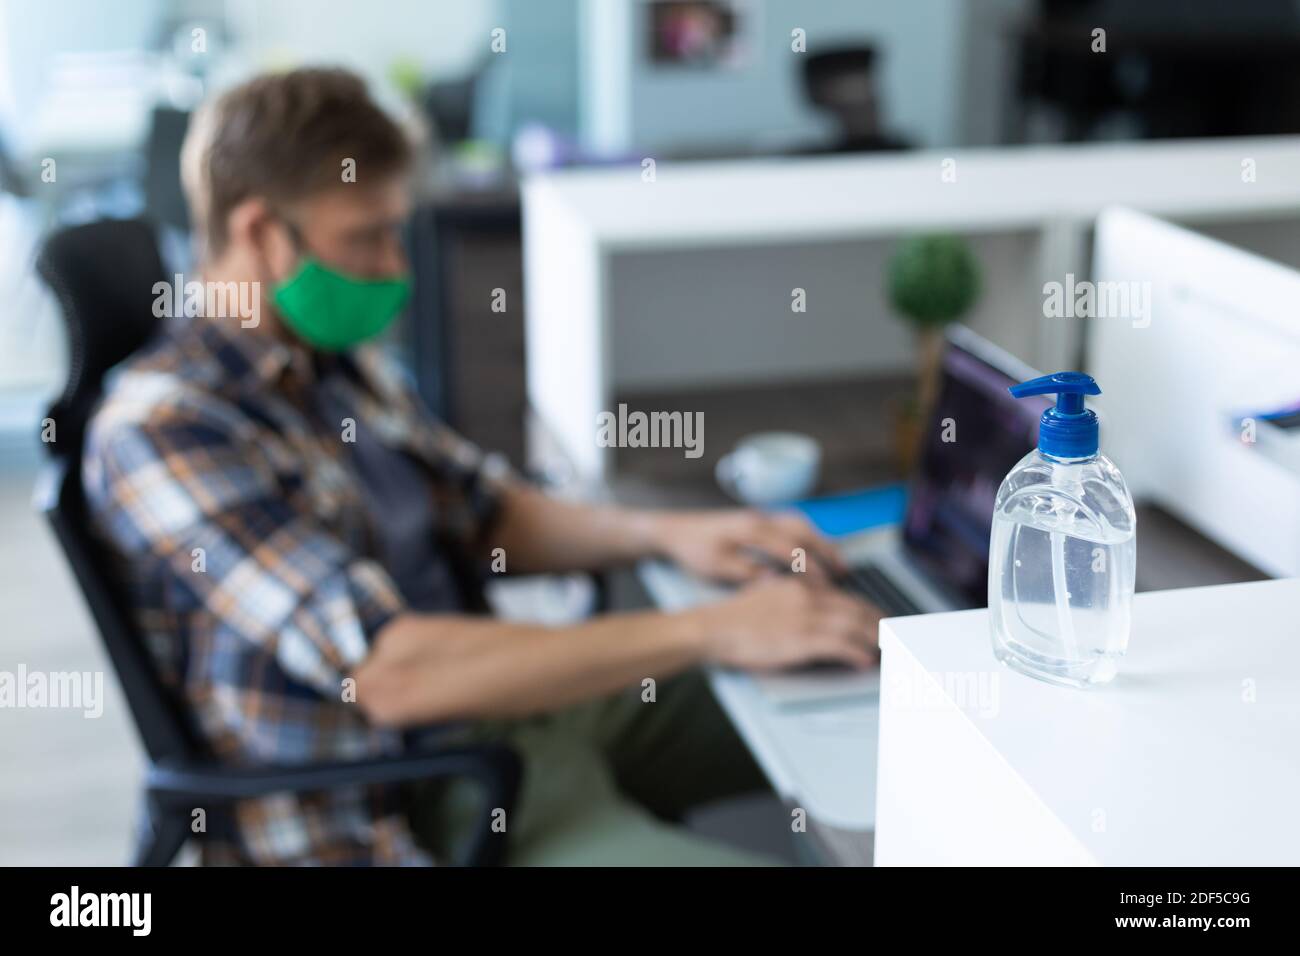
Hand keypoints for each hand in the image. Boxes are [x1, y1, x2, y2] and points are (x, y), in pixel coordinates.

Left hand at [649, 508, 846, 582]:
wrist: (674, 528)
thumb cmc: (693, 549)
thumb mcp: (716, 567)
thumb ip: (747, 572)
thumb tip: (776, 581)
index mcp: (749, 531)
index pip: (789, 548)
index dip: (810, 567)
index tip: (826, 586)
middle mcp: (759, 518)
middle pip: (803, 530)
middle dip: (826, 550)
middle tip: (844, 571)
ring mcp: (760, 515)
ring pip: (800, 524)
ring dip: (820, 541)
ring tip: (837, 562)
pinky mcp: (758, 518)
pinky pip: (791, 523)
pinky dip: (808, 535)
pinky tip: (815, 550)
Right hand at [693, 575, 881, 671]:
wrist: (713, 628)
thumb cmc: (734, 618)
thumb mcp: (767, 594)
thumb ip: (792, 595)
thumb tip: (812, 603)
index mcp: (800, 585)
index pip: (845, 596)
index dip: (868, 609)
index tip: (880, 619)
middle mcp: (808, 597)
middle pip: (856, 609)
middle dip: (879, 624)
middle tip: (894, 636)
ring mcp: (806, 618)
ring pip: (854, 627)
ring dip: (875, 639)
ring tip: (888, 650)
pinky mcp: (801, 640)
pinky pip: (839, 646)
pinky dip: (857, 653)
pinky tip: (866, 660)